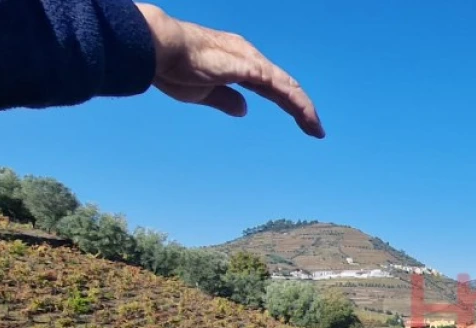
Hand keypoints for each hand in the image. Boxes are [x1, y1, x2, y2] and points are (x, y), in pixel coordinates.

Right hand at [135, 3, 324, 137]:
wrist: (159, 49)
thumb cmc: (172, 67)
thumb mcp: (202, 92)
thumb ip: (225, 100)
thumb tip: (244, 110)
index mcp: (237, 61)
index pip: (269, 84)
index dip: (284, 101)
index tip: (297, 121)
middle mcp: (249, 57)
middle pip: (283, 85)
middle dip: (300, 107)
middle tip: (315, 129)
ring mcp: (252, 61)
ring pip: (288, 87)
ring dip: (305, 109)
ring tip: (316, 130)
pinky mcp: (252, 68)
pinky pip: (283, 89)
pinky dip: (298, 104)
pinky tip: (307, 118)